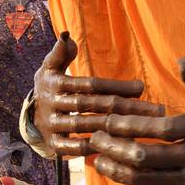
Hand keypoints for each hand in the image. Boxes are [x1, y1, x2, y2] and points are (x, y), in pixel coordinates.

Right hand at [33, 33, 163, 155]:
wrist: (31, 113)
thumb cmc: (51, 85)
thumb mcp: (50, 66)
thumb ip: (60, 53)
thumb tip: (66, 36)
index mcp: (54, 82)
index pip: (89, 84)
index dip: (115, 85)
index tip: (141, 88)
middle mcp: (51, 103)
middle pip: (91, 105)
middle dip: (123, 107)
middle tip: (153, 110)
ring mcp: (51, 125)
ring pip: (83, 126)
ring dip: (111, 128)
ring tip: (140, 129)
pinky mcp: (52, 144)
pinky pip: (70, 148)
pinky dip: (88, 148)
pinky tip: (112, 146)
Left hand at [89, 58, 184, 184]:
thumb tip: (180, 64)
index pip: (170, 129)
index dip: (137, 126)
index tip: (109, 121)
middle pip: (165, 159)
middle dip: (126, 151)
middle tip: (97, 140)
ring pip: (164, 181)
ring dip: (129, 174)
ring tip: (100, 161)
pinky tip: (119, 175)